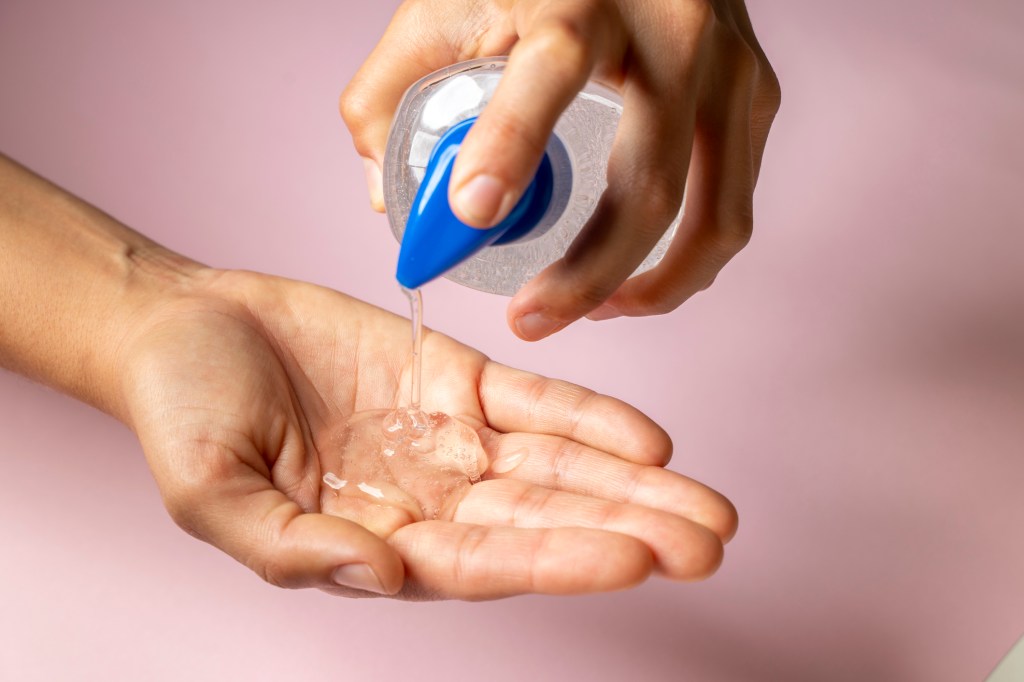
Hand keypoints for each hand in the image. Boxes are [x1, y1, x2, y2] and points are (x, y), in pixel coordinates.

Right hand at [119, 269, 736, 599]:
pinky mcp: (454, 378)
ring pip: (557, 466)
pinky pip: (534, 400)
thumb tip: (386, 576)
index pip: (485, 562)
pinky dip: (589, 416)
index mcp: (378, 543)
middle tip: (710, 542)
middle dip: (628, 532)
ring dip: (631, 484)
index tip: (635, 558)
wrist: (183, 326)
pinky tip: (647, 440)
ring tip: (707, 506)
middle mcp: (428, 499)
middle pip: (543, 521)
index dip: (559, 560)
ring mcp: (448, 439)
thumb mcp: (214, 497)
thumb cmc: (184, 415)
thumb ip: (296, 549)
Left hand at [342, 0, 779, 339]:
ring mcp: (729, 69)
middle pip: (649, 186)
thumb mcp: (447, 5)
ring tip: (592, 311)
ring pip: (713, 218)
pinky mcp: (756, 98)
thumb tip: (391, 198)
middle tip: (530, 318)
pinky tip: (636, 271)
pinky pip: (731, 207)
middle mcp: (674, 32)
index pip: (553, 68)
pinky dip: (686, 259)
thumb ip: (389, 91)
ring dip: (652, 288)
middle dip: (587, 276)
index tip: (470, 214)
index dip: (512, 144)